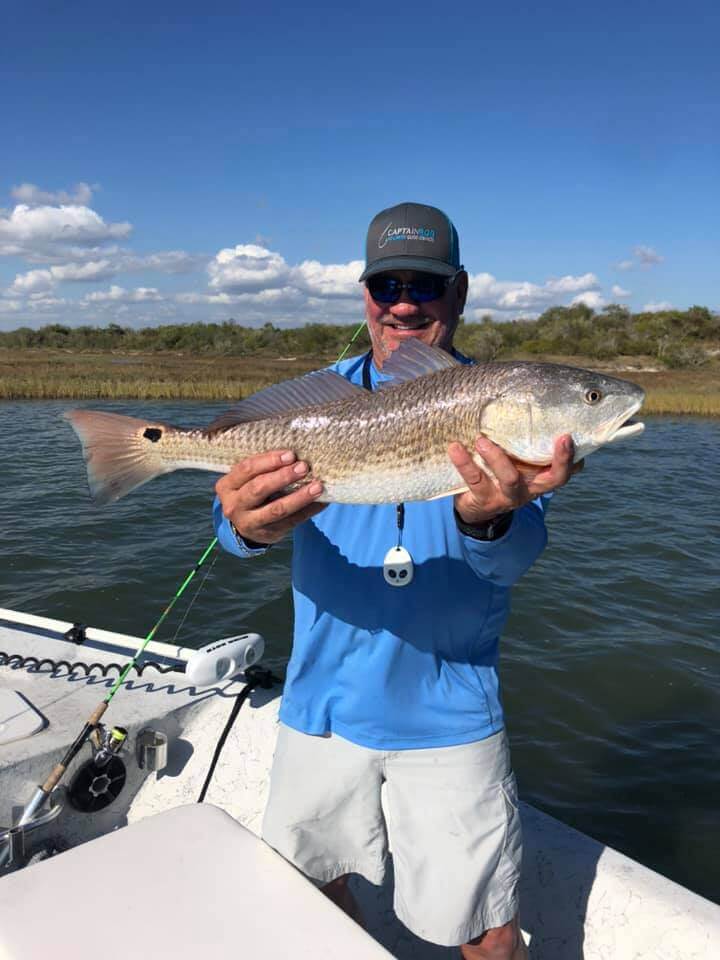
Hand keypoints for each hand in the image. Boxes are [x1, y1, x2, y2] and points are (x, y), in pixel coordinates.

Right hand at [215, 449, 325, 545]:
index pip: (247, 469)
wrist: (245, 525)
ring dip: (299, 497)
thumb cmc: (249, 491)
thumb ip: (262, 468)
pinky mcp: (268, 534)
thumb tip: (294, 455)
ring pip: (277, 509)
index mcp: (227, 486)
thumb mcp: (245, 479)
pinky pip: (292, 521)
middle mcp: (234, 506)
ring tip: (317, 486)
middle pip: (259, 488)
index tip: (290, 455)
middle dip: (283, 477)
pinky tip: (322, 501)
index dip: (269, 461)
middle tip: (303, 467)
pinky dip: (308, 510)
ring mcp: (250, 522)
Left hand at [448, 435, 582, 525]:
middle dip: (554, 459)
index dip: (568, 457)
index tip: (567, 435)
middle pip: (550, 480)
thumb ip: (525, 444)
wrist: (476, 508)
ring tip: (481, 440)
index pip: (563, 471)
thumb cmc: (501, 474)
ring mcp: (507, 496)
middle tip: (556, 436)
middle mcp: (528, 490)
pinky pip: (474, 480)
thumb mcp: (516, 464)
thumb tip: (528, 401)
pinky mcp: (483, 499)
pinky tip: (455, 448)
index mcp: (540, 480)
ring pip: (509, 478)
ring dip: (497, 457)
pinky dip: (463, 462)